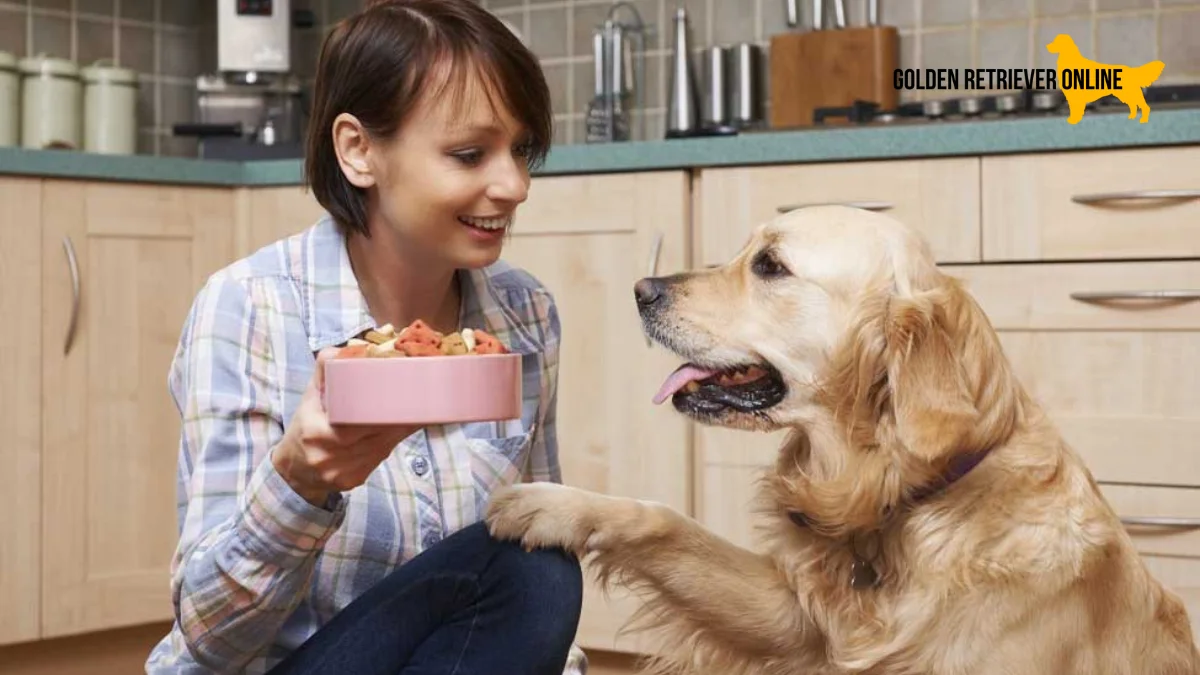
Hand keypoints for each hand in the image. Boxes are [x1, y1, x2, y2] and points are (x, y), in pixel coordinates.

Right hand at [272, 347, 421, 506]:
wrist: (294, 469)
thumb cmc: (305, 426)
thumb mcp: (310, 397)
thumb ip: (324, 371)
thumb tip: (342, 350)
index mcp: (317, 431)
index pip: (360, 419)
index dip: (386, 410)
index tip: (405, 396)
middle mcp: (328, 455)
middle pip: (376, 434)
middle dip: (399, 419)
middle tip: (418, 402)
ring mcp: (341, 472)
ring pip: (382, 447)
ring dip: (399, 432)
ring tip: (413, 415)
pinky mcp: (352, 482)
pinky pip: (378, 460)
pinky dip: (388, 445)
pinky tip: (395, 434)